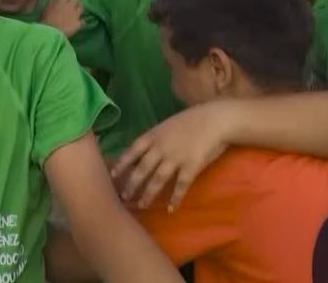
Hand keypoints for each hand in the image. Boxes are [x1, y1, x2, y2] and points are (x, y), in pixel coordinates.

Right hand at [41, 0, 82, 37]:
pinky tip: (77, 23)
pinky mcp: (78, 24)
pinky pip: (82, 21)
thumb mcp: (46, 8)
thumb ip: (52, 1)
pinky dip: (80, 21)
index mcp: (61, 1)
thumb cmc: (46, 20)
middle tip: (72, 3)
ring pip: (81, 8)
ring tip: (76, 12)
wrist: (50, 33)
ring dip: (78, 9)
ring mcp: (75, 15)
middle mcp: (70, 6)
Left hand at [111, 102, 233, 210]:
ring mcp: (175, 158)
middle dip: (132, 185)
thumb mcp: (166, 125)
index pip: (131, 152)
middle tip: (124, 198)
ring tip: (142, 205)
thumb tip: (140, 152)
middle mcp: (160, 148)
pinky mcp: (191, 166)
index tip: (113, 176)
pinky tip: (170, 208)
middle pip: (141, 169)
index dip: (121, 165)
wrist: (214, 119)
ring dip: (148, 194)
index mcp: (153, 136)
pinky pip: (181, 185)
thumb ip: (154, 139)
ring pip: (157, 180)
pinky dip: (175, 198)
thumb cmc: (190, 121)